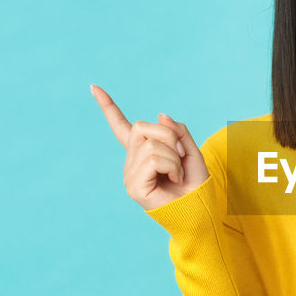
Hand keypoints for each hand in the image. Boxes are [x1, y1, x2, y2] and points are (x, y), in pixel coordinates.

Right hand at [91, 84, 208, 210]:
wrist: (201, 208)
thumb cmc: (195, 183)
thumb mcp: (190, 149)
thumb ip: (177, 131)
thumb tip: (160, 115)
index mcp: (143, 151)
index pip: (121, 126)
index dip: (108, 107)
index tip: (93, 87)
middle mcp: (132, 161)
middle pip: (142, 127)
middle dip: (168, 136)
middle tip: (180, 155)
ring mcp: (131, 174)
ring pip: (151, 145)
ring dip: (173, 156)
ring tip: (178, 173)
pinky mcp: (134, 187)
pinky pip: (152, 159)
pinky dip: (171, 166)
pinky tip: (174, 179)